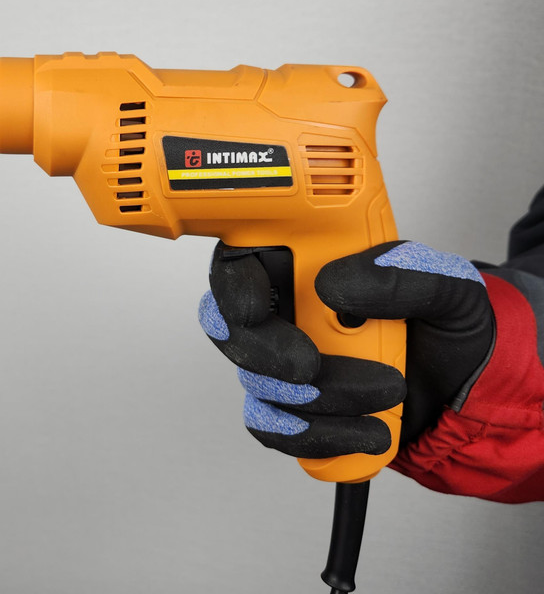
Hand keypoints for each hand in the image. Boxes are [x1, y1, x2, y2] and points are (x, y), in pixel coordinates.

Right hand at [199, 240, 494, 457]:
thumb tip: (332, 283)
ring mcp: (285, 364)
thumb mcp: (449, 288)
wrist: (471, 395)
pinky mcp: (296, 412)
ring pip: (259, 385)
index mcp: (310, 265)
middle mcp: (287, 312)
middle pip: (228, 329)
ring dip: (322, 399)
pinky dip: (322, 436)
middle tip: (312, 364)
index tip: (256, 309)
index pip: (240, 264)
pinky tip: (368, 430)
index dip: (232, 288)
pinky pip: (277, 431)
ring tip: (385, 392)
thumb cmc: (451, 330)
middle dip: (267, 354)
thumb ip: (400, 273)